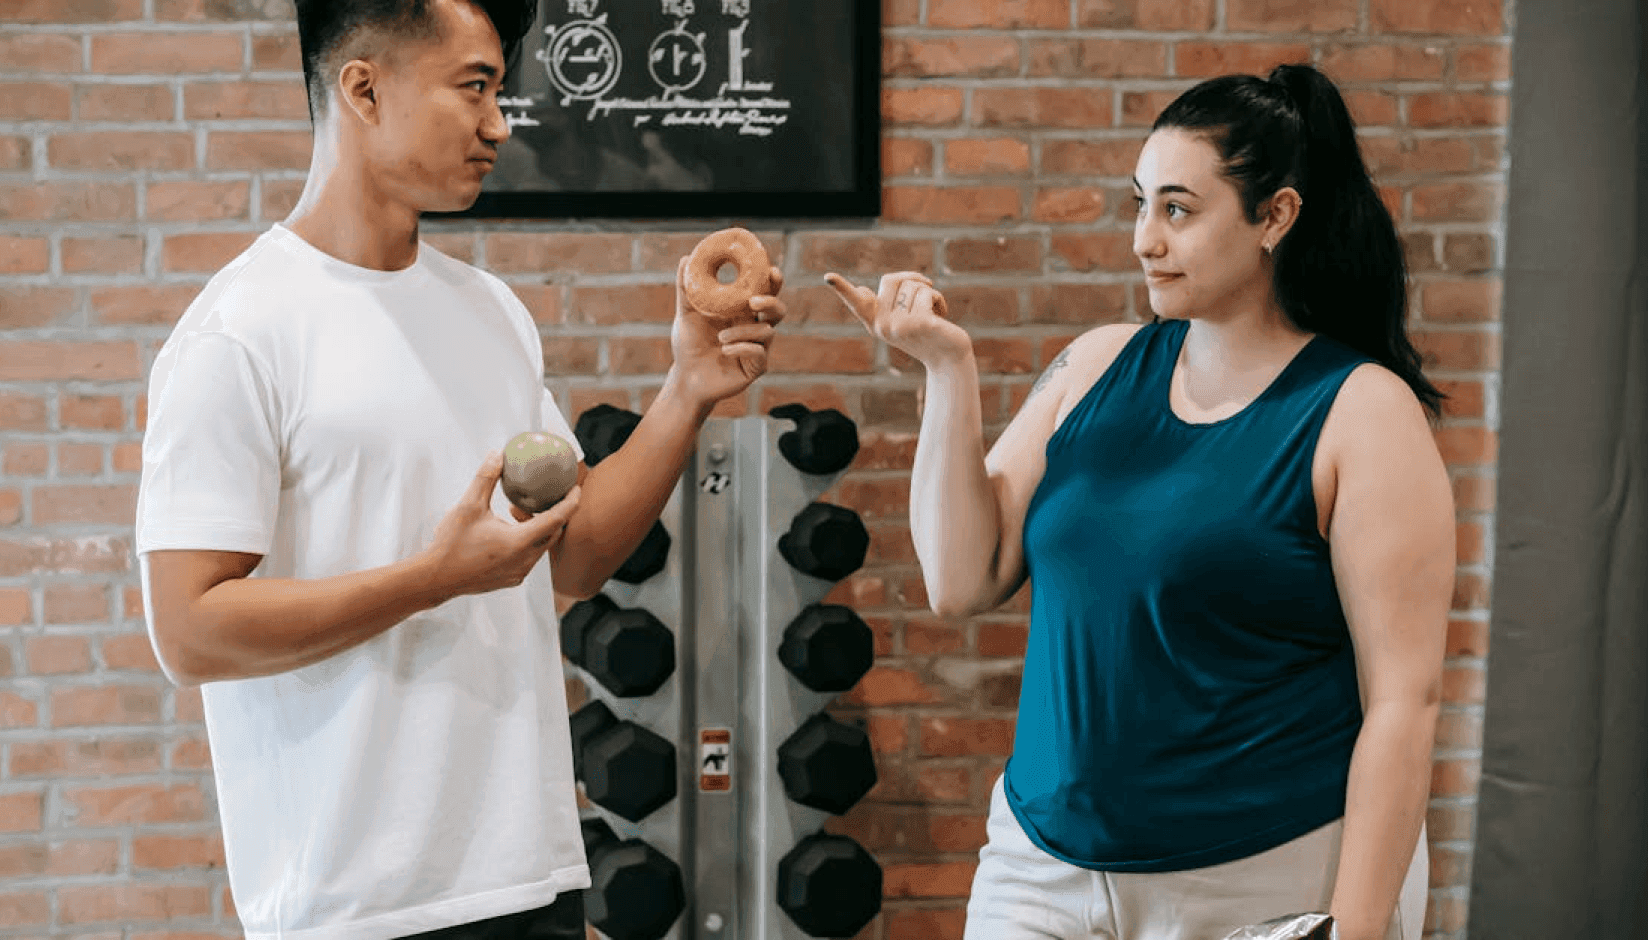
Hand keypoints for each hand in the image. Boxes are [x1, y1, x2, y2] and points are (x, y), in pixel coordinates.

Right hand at [423, 451, 581, 599]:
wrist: (436, 578)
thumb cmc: (451, 544)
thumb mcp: (468, 506)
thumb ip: (486, 478)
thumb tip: (497, 455)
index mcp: (519, 542)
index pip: (557, 519)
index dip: (570, 502)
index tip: (576, 488)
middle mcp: (525, 561)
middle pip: (553, 533)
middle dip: (555, 513)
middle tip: (550, 495)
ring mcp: (519, 573)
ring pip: (541, 546)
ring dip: (538, 527)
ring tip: (519, 510)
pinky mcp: (512, 579)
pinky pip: (530, 558)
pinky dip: (528, 542)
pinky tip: (510, 530)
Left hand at [670, 258, 785, 405]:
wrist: (685, 377)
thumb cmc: (688, 345)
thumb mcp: (686, 314)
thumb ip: (686, 288)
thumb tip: (685, 258)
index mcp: (742, 311)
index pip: (764, 292)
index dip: (772, 281)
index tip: (771, 270)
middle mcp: (753, 327)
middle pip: (778, 310)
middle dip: (772, 302)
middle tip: (754, 301)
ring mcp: (757, 347)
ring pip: (767, 331)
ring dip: (744, 331)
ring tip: (720, 337)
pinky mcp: (755, 367)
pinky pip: (759, 353)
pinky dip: (742, 347)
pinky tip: (725, 349)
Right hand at [825, 271, 971, 366]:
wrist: (949, 358)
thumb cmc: (926, 333)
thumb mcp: (902, 318)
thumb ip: (884, 304)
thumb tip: (860, 290)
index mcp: (875, 323)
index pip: (855, 302)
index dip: (842, 288)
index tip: (828, 276)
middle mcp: (882, 326)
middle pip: (891, 280)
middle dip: (912, 280)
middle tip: (925, 291)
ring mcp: (900, 326)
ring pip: (913, 285)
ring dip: (929, 293)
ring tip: (933, 314)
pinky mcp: (920, 323)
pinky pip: (928, 292)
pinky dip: (939, 300)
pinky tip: (941, 317)